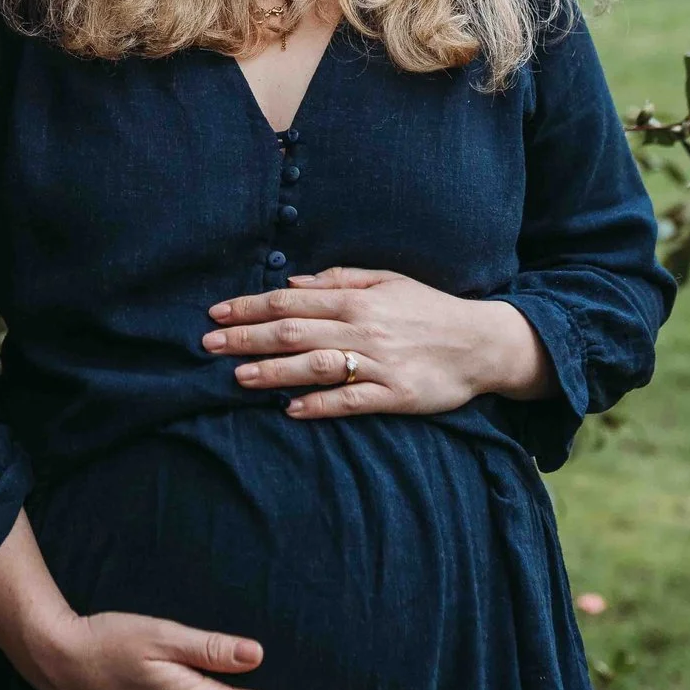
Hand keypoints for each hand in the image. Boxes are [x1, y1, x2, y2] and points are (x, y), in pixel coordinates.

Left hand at [203, 266, 550, 418]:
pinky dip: (319, 405)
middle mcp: (363, 329)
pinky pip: (351, 401)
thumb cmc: (429, 309)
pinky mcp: (394, 395)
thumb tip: (292, 284)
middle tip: (208, 345)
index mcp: (357, 300)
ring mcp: (378, 363)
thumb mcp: (387, 281)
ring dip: (274, 371)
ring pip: (316, 365)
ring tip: (238, 377)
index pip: (290, 302)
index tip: (216, 314)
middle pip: (293, 332)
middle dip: (246, 338)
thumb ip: (339, 280)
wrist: (481, 343)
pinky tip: (290, 410)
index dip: (249, 307)